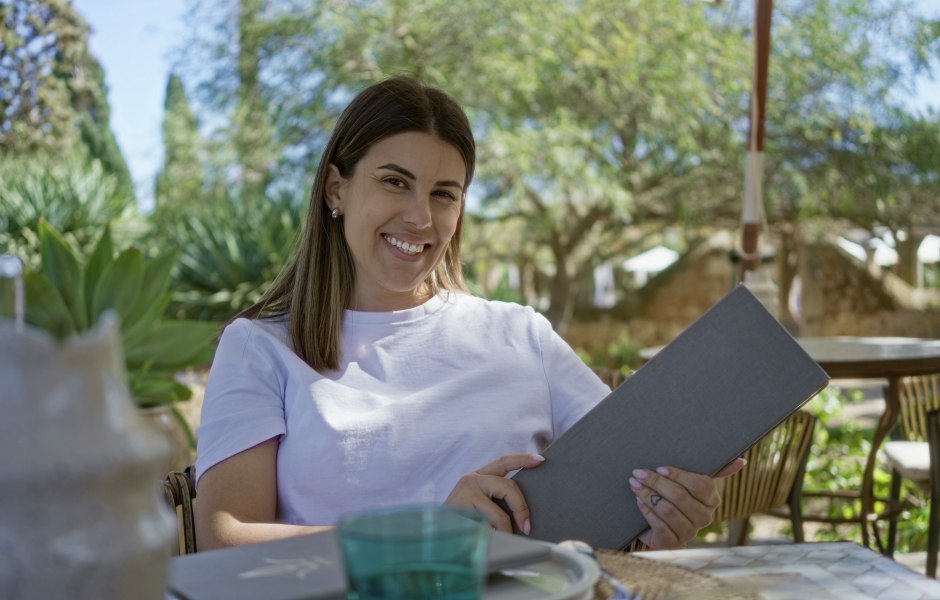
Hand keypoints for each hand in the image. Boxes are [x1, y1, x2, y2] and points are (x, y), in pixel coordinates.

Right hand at [444, 453, 544, 533]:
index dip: (522, 459)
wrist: (432, 537)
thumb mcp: (480, 508)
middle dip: (521, 507)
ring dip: (504, 529)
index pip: (503, 462)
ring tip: (501, 540)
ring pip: (499, 512)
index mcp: (477, 477)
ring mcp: (465, 492)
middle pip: (508, 486)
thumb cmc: (460, 524)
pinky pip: (489, 525)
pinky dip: (492, 535)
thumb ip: (497, 501)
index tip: (540, 460)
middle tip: (527, 527)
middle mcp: (470, 479)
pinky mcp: (461, 507)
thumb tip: (524, 513)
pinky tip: (487, 540)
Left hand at [630, 458, 745, 549]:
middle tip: (638, 473)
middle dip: (656, 483)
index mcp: (712, 500)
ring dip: (647, 495)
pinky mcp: (673, 543)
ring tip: (634, 484)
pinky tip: (638, 501)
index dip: (679, 475)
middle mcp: (704, 518)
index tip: (660, 468)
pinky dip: (646, 510)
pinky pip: (659, 524)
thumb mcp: (690, 482)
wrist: (659, 526)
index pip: (700, 485)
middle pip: (680, 497)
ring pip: (668, 510)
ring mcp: (689, 532)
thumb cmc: (675, 497)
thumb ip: (715, 471)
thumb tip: (741, 461)